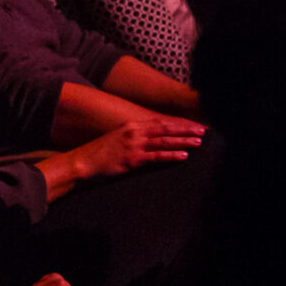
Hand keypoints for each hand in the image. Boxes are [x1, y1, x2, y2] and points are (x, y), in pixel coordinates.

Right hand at [72, 113, 207, 179]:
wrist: (82, 163)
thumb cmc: (99, 153)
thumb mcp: (118, 138)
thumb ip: (134, 137)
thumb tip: (151, 140)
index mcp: (132, 125)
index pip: (160, 122)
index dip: (178, 123)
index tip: (192, 124)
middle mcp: (135, 132)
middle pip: (166, 129)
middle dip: (186, 129)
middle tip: (203, 130)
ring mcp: (133, 145)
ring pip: (164, 141)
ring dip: (183, 141)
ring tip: (198, 142)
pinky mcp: (132, 159)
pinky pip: (156, 157)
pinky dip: (171, 155)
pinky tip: (183, 155)